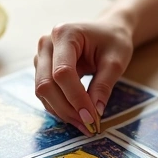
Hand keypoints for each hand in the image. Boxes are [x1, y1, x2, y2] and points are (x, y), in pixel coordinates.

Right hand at [33, 17, 134, 135]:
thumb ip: (104, 85)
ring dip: (62, 112)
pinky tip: (77, 116)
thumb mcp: (116, 61)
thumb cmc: (113, 41)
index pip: (62, 72)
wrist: (107, 31)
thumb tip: (94, 112)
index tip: (92, 117)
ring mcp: (41, 56)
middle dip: (67, 109)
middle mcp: (46, 44)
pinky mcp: (41, 69)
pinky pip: (46, 93)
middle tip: (89, 126)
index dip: (75, 98)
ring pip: (43, 92)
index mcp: (65, 34)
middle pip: (46, 84)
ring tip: (85, 124)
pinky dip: (60, 107)